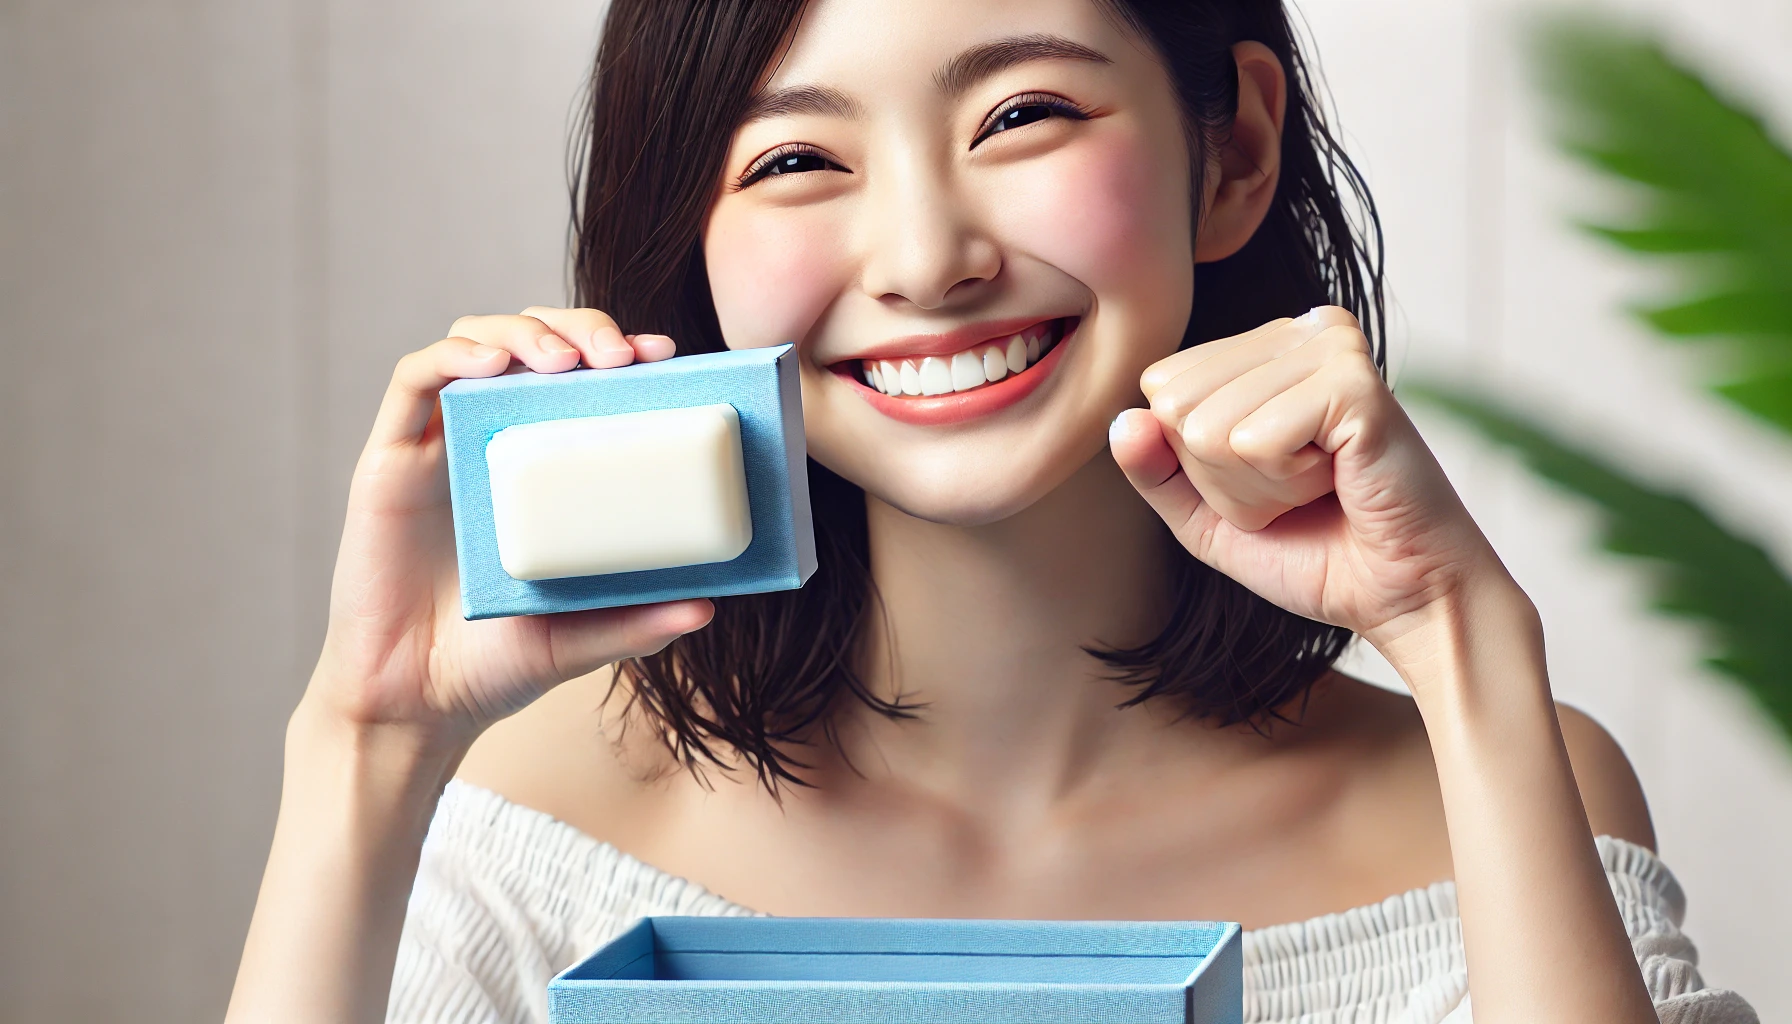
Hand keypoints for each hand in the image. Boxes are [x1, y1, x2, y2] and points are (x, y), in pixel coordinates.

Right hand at [306, 306, 713, 744]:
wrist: (413, 706)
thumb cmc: (493, 664)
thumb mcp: (580, 639)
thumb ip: (638, 623)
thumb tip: (709, 609)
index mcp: (545, 470)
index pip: (584, 382)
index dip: (621, 352)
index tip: (666, 355)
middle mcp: (493, 444)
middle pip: (535, 343)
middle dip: (579, 328)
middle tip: (618, 355)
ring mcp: (440, 446)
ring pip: (476, 342)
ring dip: (522, 330)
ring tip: (564, 360)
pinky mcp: (389, 459)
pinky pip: (413, 381)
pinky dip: (452, 356)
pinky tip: (489, 362)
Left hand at [1109, 307, 1510, 655]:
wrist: (1403, 597)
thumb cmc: (1316, 551)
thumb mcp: (1207, 518)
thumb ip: (1157, 471)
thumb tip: (1125, 419)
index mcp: (1262, 349)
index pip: (1161, 389)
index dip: (1197, 461)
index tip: (1267, 481)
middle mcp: (1296, 333)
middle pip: (1177, 405)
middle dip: (1223, 476)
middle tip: (1296, 491)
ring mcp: (1327, 348)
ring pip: (1210, 426)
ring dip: (1258, 486)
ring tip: (1321, 486)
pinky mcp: (1353, 380)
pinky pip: (1256, 439)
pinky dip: (1287, 483)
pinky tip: (1340, 479)